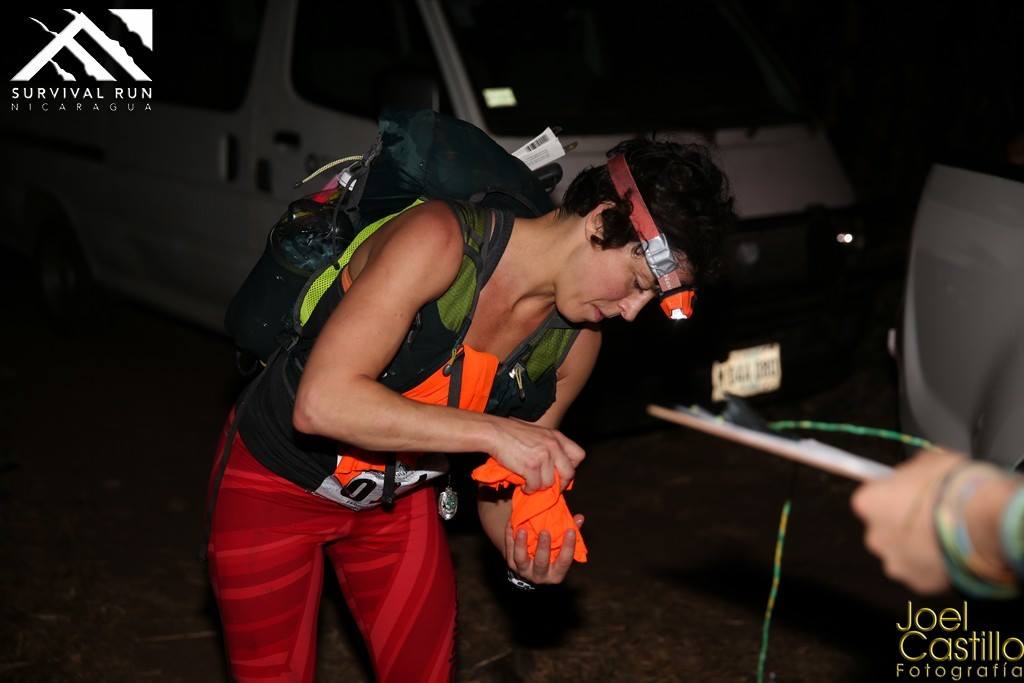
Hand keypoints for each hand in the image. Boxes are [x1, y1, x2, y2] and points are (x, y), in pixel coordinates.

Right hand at [489, 419, 584, 492]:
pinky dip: (529, 489)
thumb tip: (557, 469)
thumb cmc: (513, 434)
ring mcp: (543, 456)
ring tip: (530, 482)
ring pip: (550, 483)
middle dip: (560, 483)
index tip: (561, 472)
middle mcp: (553, 446)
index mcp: (557, 437)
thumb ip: (551, 447)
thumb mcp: (539, 434)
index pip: (579, 455)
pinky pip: (535, 486)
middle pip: (569, 473)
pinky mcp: (531, 466)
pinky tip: (523, 484)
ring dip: (539, 486)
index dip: (572, 467)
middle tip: (550, 486)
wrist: (495, 432)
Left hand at [504, 514, 584, 584]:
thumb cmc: (552, 556)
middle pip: (541, 562)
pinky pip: (509, 550)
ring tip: (522, 529)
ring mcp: (524, 571)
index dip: (568, 547)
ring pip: (521, 559)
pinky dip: (509, 537)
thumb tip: (579, 518)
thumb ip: (571, 533)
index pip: (564, 562)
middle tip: (544, 531)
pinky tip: (511, 524)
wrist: (530, 569)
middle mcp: (540, 575)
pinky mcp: (511, 564)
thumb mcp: (562, 550)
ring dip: (521, 544)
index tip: (570, 531)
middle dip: (543, 547)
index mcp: (556, 574)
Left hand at [851, 448, 963, 592]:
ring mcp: (895, 561)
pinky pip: (923, 572)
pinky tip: (951, 554)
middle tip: (931, 518)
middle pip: (885, 529)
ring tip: (945, 537)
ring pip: (902, 553)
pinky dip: (935, 566)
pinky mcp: (918, 582)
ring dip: (918, 547)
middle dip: (904, 525)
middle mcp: (874, 535)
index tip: (912, 496)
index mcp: (869, 502)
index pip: (872, 499)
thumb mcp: (929, 461)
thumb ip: (912, 470)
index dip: (895, 497)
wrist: (979, 519)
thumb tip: (916, 471)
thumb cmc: (951, 486)